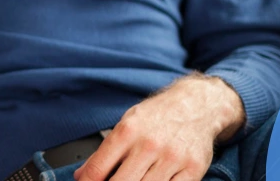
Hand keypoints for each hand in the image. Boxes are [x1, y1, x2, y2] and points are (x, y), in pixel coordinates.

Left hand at [74, 76, 243, 180]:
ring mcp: (172, 158)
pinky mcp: (193, 169)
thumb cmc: (158, 115)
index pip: (99, 168)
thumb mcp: (127, 123)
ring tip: (132, 180)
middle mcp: (150, 145)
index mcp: (128, 131)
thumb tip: (82, 174)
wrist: (197, 105)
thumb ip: (104, 151)